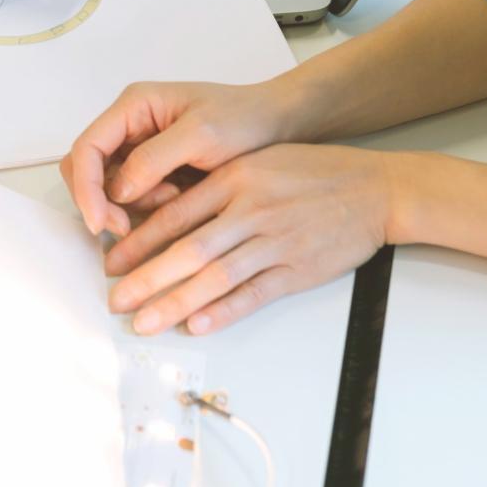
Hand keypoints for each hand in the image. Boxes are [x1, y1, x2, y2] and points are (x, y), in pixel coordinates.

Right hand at [60, 79, 308, 237]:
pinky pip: (132, 195)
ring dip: (128, 205)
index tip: (100, 222)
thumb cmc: (245, 119)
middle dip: (100, 201)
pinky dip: (146, 207)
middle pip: (87, 169)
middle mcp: (130, 125)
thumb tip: (117, 191)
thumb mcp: (202, 135)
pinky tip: (177, 200)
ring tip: (172, 200)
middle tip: (125, 228)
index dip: (85, 187)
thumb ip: (154, 159)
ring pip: (107, 187)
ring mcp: (139, 148)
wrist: (277, 126)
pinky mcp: (153, 169)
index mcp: (134, 106)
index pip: (87, 147)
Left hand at [104, 144, 396, 335]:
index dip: (139, 242)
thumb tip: (162, 215)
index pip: (175, 214)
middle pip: (187, 251)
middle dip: (146, 279)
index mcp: (234, 179)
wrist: (374, 188)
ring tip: (144, 322)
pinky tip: (197, 325)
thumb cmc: (312, 172)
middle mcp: (250, 209)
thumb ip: (213, 187)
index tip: (112, 261)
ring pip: (214, 278)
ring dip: (175, 303)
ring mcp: (275, 241)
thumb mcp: (256, 161)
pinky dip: (224, 311)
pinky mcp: (297, 270)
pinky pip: (254, 294)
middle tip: (116, 299)